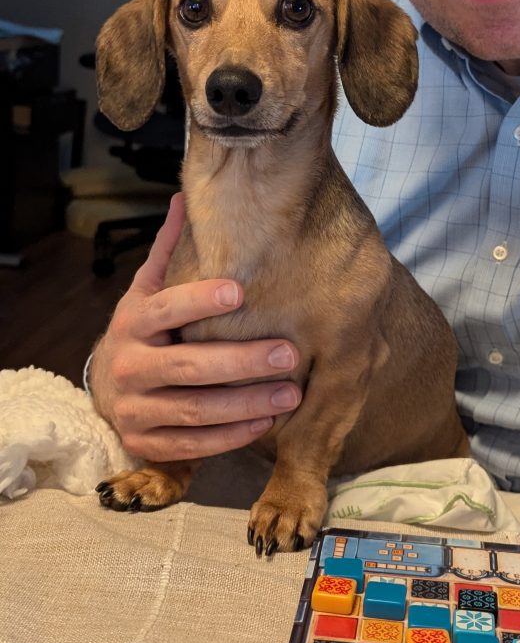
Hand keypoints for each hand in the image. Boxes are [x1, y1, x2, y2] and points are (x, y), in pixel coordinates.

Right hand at [88, 193, 301, 462]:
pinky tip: (266, 421)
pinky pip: (193, 445)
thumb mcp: (147, 289)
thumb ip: (170, 251)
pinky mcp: (147, 443)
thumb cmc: (143, 330)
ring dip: (246, 403)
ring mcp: (136, 410)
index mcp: (133, 323)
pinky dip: (231, 436)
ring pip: (195, 410)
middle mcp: (130, 367)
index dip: (198, 300)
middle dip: (242, 361)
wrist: (106, 387)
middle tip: (289, 353)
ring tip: (291, 392)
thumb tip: (186, 197)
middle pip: (189, 366)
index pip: (165, 309)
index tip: (240, 292)